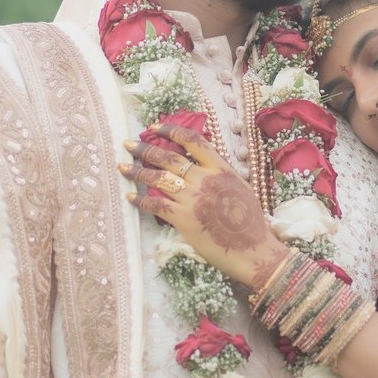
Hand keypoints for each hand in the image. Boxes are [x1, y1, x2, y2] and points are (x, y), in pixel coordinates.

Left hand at [121, 125, 286, 287]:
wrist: (254, 250)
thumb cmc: (251, 222)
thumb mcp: (240, 187)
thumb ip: (221, 174)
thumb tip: (205, 166)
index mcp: (221, 168)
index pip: (192, 140)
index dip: (170, 130)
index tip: (154, 127)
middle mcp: (205, 179)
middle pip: (169, 157)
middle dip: (145, 149)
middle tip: (128, 145)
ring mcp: (193, 198)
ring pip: (158, 179)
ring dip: (137, 172)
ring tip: (123, 167)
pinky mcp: (183, 219)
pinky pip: (156, 205)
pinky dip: (140, 200)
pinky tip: (130, 197)